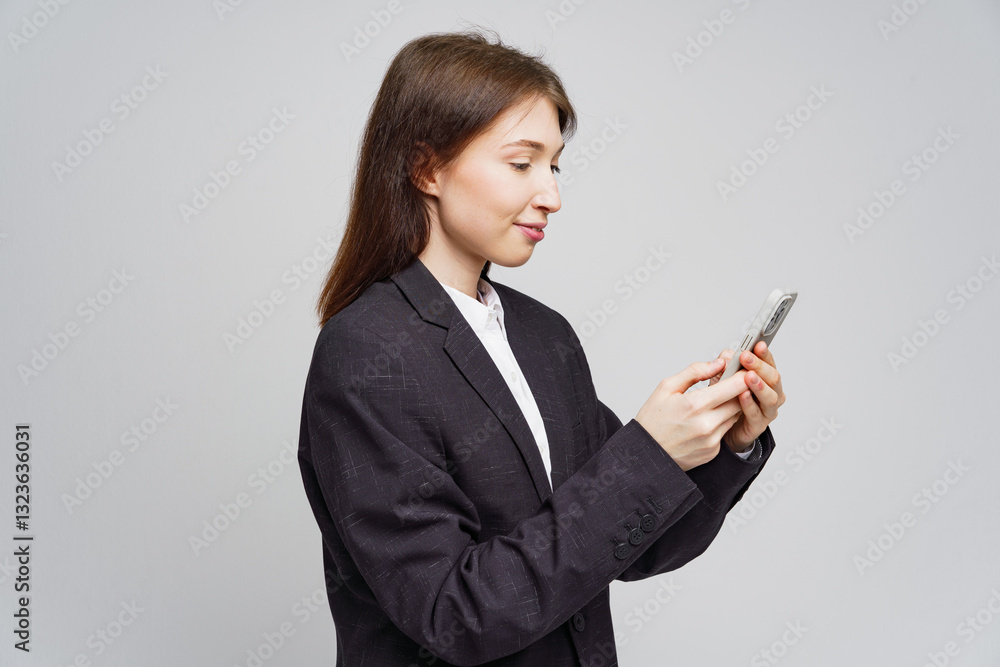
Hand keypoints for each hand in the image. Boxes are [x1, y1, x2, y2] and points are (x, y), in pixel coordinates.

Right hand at [635, 358, 749, 471]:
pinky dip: (720, 423)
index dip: (743, 376)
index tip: (744, 369)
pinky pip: (724, 431)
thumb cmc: (652, 420)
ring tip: (712, 402)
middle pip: (740, 401)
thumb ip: (694, 372)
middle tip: (730, 383)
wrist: (646, 453)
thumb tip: (717, 363)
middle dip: (739, 390)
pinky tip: (704, 421)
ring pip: (734, 416)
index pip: (734, 386)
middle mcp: (707, 424)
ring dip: (729, 406)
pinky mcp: (712, 451)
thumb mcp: (666, 387)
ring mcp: (711, 440)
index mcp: (695, 404)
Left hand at [709, 341, 784, 451]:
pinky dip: (749, 404)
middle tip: (746, 357)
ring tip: (748, 376)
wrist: (723, 427)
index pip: (769, 363)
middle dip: (760, 366)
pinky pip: (756, 414)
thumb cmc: (727, 399)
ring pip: (771, 397)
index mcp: (766, 378)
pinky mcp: (759, 425)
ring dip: (759, 385)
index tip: (757, 343)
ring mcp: (768, 410)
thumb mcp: (723, 377)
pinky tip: (742, 395)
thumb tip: (727, 355)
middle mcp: (772, 393)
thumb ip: (726, 365)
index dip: (764, 353)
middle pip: (773, 378)